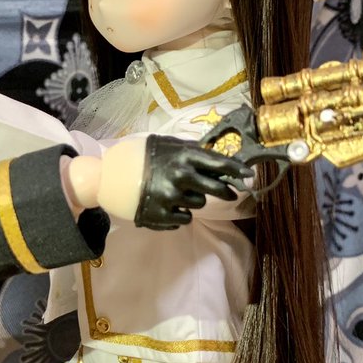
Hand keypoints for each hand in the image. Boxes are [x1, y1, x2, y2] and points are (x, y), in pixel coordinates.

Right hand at [134, 134, 250, 229]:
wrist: (112, 177)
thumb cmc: (142, 156)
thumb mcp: (167, 144)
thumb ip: (190, 150)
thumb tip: (215, 156)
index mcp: (184, 157)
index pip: (220, 164)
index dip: (238, 170)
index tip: (249, 175)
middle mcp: (182, 177)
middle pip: (216, 189)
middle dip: (225, 191)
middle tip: (230, 192)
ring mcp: (173, 198)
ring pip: (199, 204)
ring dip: (194, 200)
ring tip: (177, 193)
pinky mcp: (164, 216)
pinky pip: (184, 218)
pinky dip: (180, 213)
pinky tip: (168, 205)